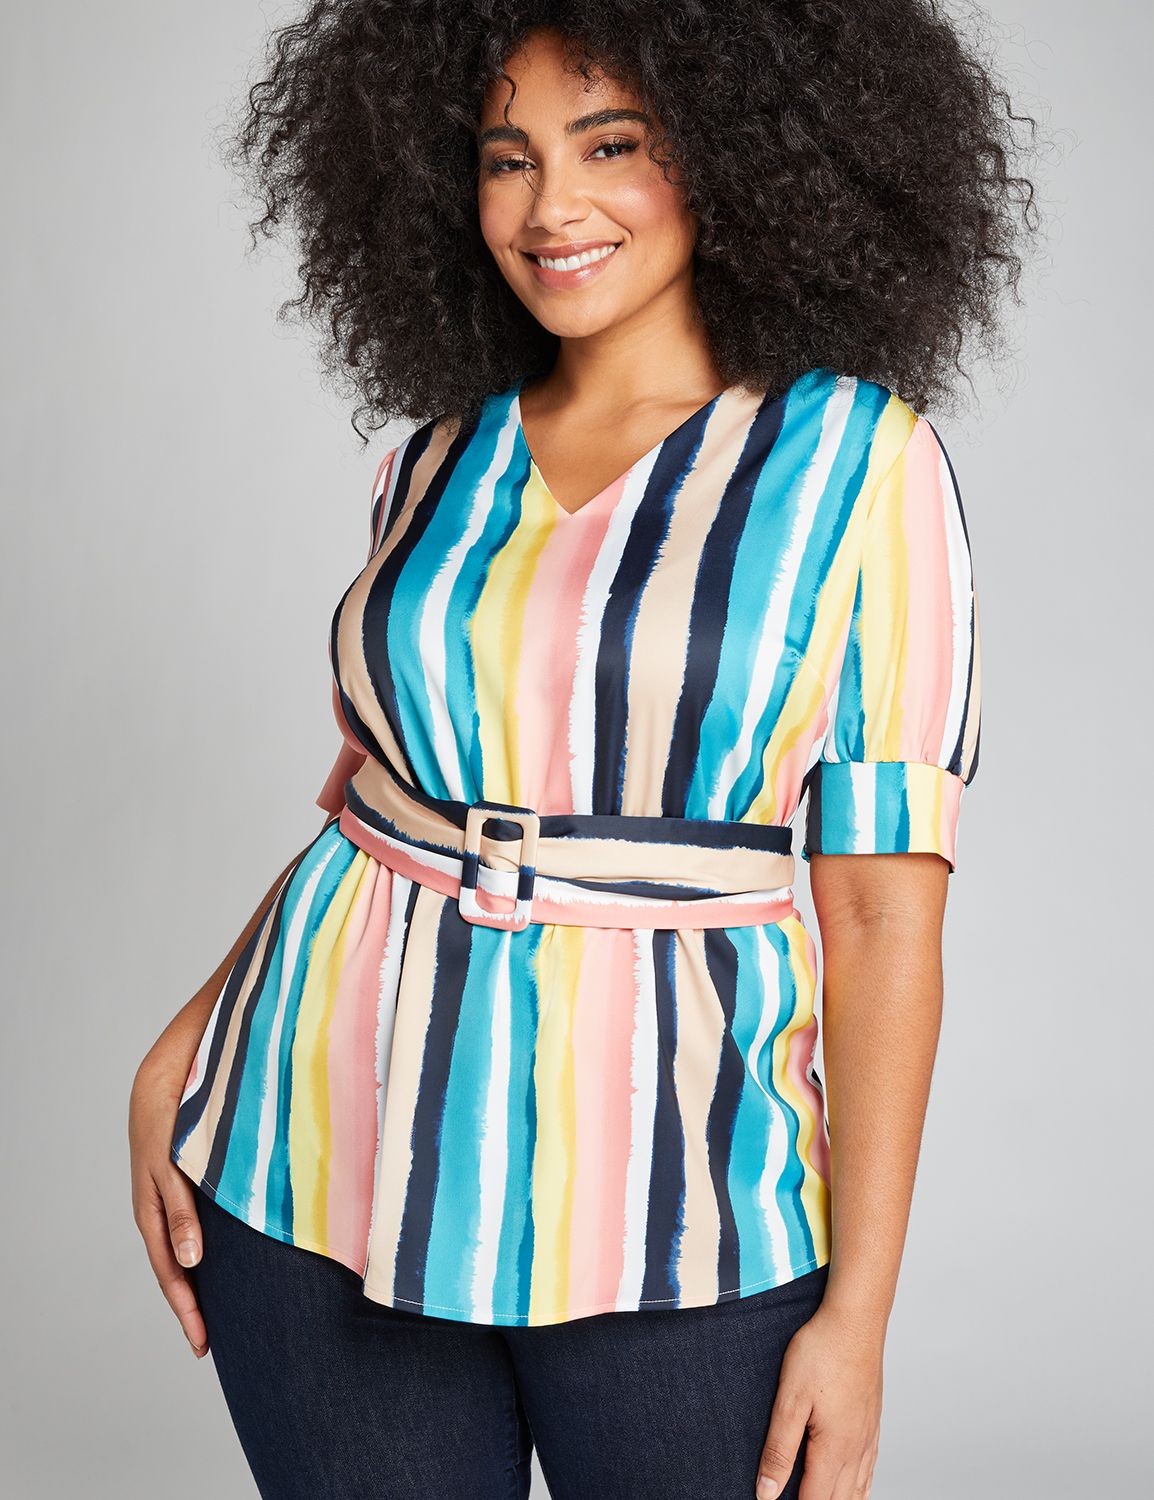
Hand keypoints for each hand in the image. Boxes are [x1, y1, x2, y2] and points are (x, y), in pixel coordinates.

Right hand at [129, 1056, 208, 1359]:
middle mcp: (162, 1212)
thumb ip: (181, 1211)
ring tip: (226, 1311)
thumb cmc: (169, 1119)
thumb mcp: (172, 1167)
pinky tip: (230, 1258)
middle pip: (178, 1271)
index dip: (187, 1310)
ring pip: (188, 1251)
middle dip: (194, 1307)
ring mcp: (173, 1198)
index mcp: (153, 1214)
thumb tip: (190, 1262)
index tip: (204, 1344)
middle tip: (213, 1345)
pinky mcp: (188, 1183)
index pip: (171, 1275)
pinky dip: (212, 1249)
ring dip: (205, 1280)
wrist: (165, 1075)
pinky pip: (198, 1226)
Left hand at [755, 1301, 883, 1498]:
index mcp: (834, 1448)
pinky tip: (854, 1488)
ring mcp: (868, 1436)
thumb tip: (767, 1492)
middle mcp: (856, 1448)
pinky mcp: (873, 1422)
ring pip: (858, 1489)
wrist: (855, 1321)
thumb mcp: (790, 1400)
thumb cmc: (821, 1352)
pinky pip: (870, 1469)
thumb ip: (778, 1449)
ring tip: (820, 1499)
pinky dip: (860, 1488)